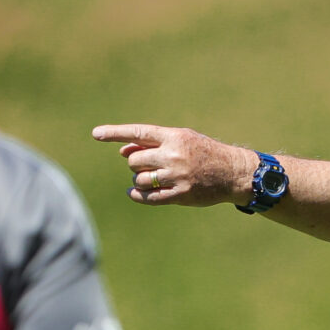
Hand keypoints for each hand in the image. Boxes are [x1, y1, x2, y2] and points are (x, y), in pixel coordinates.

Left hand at [91, 124, 255, 207]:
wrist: (232, 172)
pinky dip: (137, 195)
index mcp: (173, 137)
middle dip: (135, 164)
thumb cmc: (203, 153)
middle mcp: (174, 155)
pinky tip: (134, 193)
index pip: (138, 133)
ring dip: (139, 180)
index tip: (96, 134)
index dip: (115, 133)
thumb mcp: (181, 140)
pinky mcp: (181, 194)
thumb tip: (122, 151)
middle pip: (135, 160)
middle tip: (147, 165)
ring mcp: (177, 176)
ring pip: (140, 179)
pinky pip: (149, 197)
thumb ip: (153, 144)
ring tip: (151, 178)